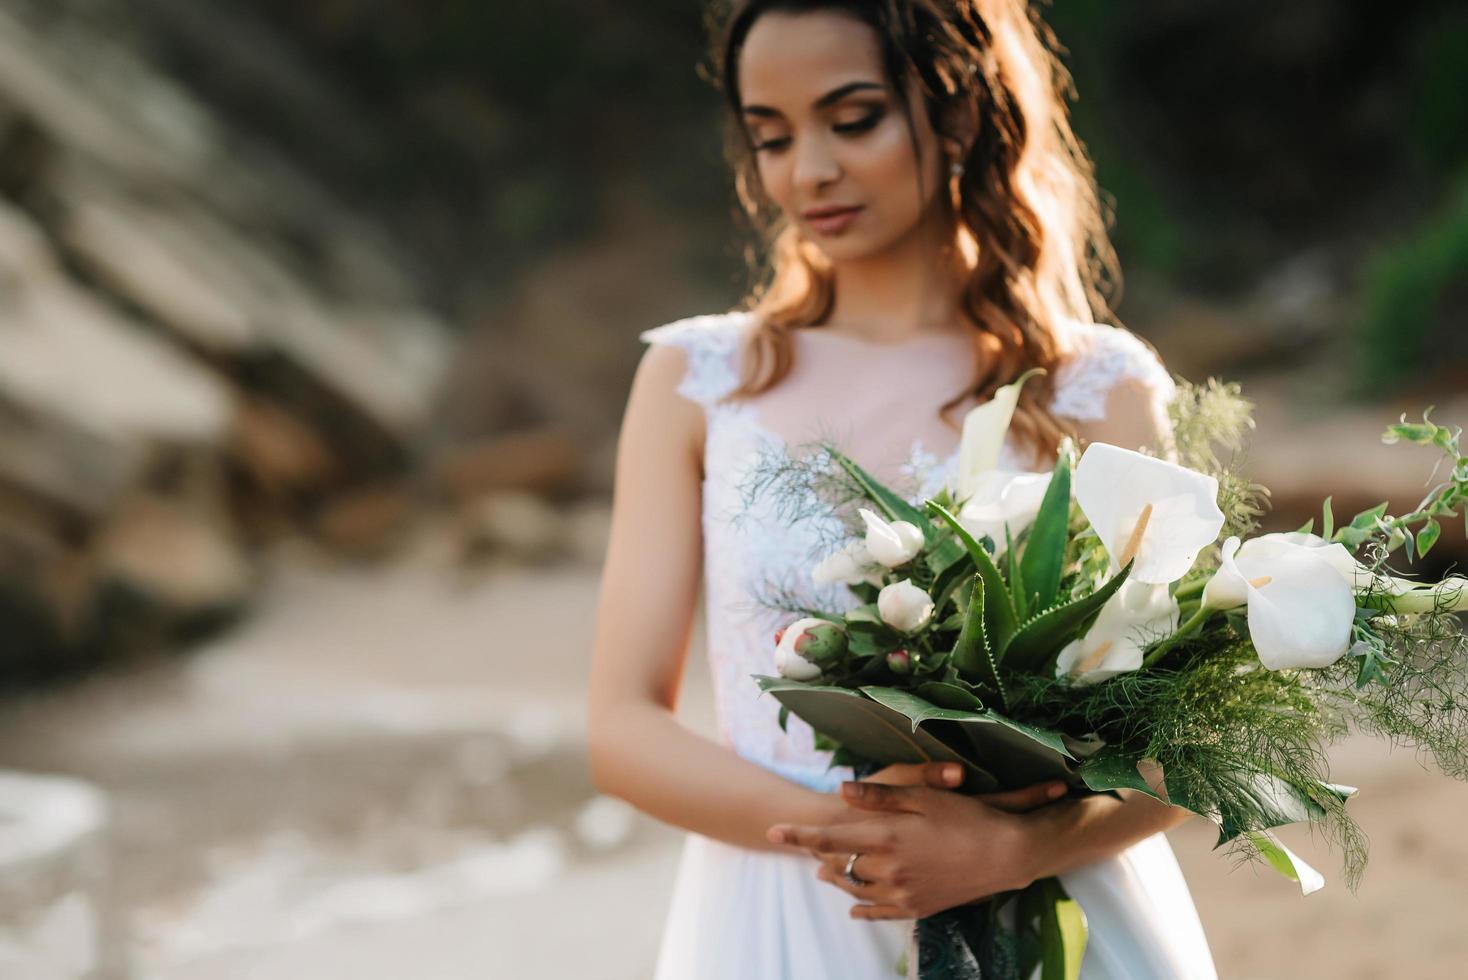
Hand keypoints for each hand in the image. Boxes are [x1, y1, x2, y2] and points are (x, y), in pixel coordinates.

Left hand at [767, 775, 1067, 919]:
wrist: (1007, 855)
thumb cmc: (968, 817)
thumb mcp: (923, 795)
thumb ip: (879, 796)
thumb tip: (840, 790)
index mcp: (887, 836)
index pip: (829, 838)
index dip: (798, 835)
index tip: (773, 831)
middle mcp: (889, 868)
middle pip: (839, 865)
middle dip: (819, 855)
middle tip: (806, 848)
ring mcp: (903, 892)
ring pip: (855, 889)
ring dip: (837, 880)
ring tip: (823, 873)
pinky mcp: (917, 907)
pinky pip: (878, 912)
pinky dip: (861, 907)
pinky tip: (854, 906)